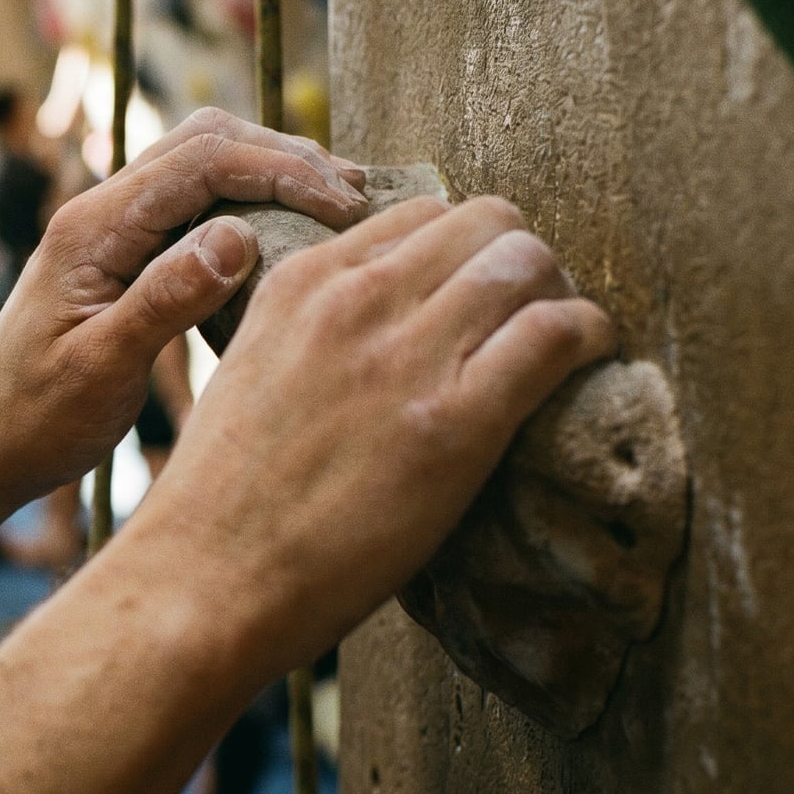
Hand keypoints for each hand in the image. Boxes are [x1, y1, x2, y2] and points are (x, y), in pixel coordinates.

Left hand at [0, 108, 367, 499]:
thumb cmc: (35, 419)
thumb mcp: (102, 370)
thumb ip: (165, 300)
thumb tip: (239, 237)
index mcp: (93, 229)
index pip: (200, 162)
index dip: (281, 171)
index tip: (344, 206)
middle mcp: (101, 213)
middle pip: (205, 140)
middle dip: (285, 157)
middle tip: (358, 195)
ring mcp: (112, 230)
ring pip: (202, 164)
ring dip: (271, 172)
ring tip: (341, 202)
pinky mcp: (125, 255)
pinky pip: (194, 204)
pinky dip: (249, 203)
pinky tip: (292, 234)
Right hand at [130, 196, 615, 665]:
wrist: (205, 578)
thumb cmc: (222, 503)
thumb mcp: (249, 376)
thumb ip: (309, 338)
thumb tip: (372, 346)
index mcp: (298, 284)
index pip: (418, 214)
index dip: (464, 251)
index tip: (478, 297)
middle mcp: (354, 299)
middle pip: (485, 220)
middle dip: (520, 258)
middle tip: (530, 315)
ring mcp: (404, 355)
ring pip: (527, 259)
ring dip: (559, 292)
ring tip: (563, 343)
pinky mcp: (455, 421)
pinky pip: (555, 333)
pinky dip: (588, 337)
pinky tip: (587, 363)